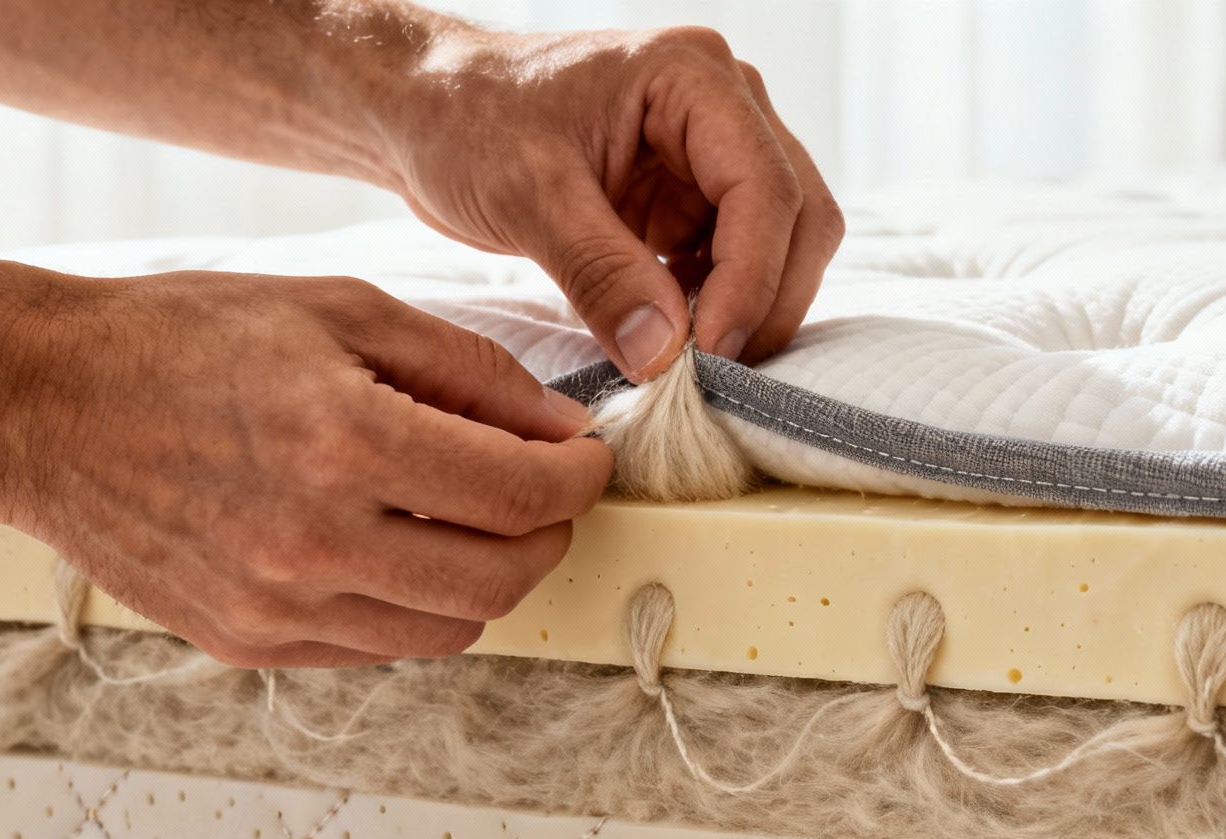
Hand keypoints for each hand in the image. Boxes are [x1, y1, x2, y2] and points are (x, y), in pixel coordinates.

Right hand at [0, 262, 611, 666]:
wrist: (38, 403)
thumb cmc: (187, 336)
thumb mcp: (340, 308)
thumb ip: (467, 371)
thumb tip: (561, 429)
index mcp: (342, 441)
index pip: (518, 494)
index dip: (578, 478)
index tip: (585, 457)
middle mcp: (313, 540)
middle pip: (500, 578)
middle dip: (548, 534)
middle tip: (545, 492)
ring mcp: (275, 606)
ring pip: (449, 628)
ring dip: (489, 576)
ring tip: (475, 518)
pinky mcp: (246, 643)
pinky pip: (379, 648)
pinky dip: (417, 605)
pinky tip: (402, 547)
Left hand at [379, 26, 845, 379]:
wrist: (427, 111)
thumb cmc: (466, 120)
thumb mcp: (527, 196)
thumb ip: (600, 274)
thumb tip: (666, 355)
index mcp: (692, 77)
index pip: (765, 187)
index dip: (751, 280)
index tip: (709, 355)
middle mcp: (724, 105)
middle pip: (798, 216)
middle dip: (764, 301)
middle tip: (711, 375)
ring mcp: (714, 152)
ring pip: (782, 245)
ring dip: (747, 309)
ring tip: (689, 360)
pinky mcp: (694, 195)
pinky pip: (739, 262)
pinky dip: (718, 308)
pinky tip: (673, 337)